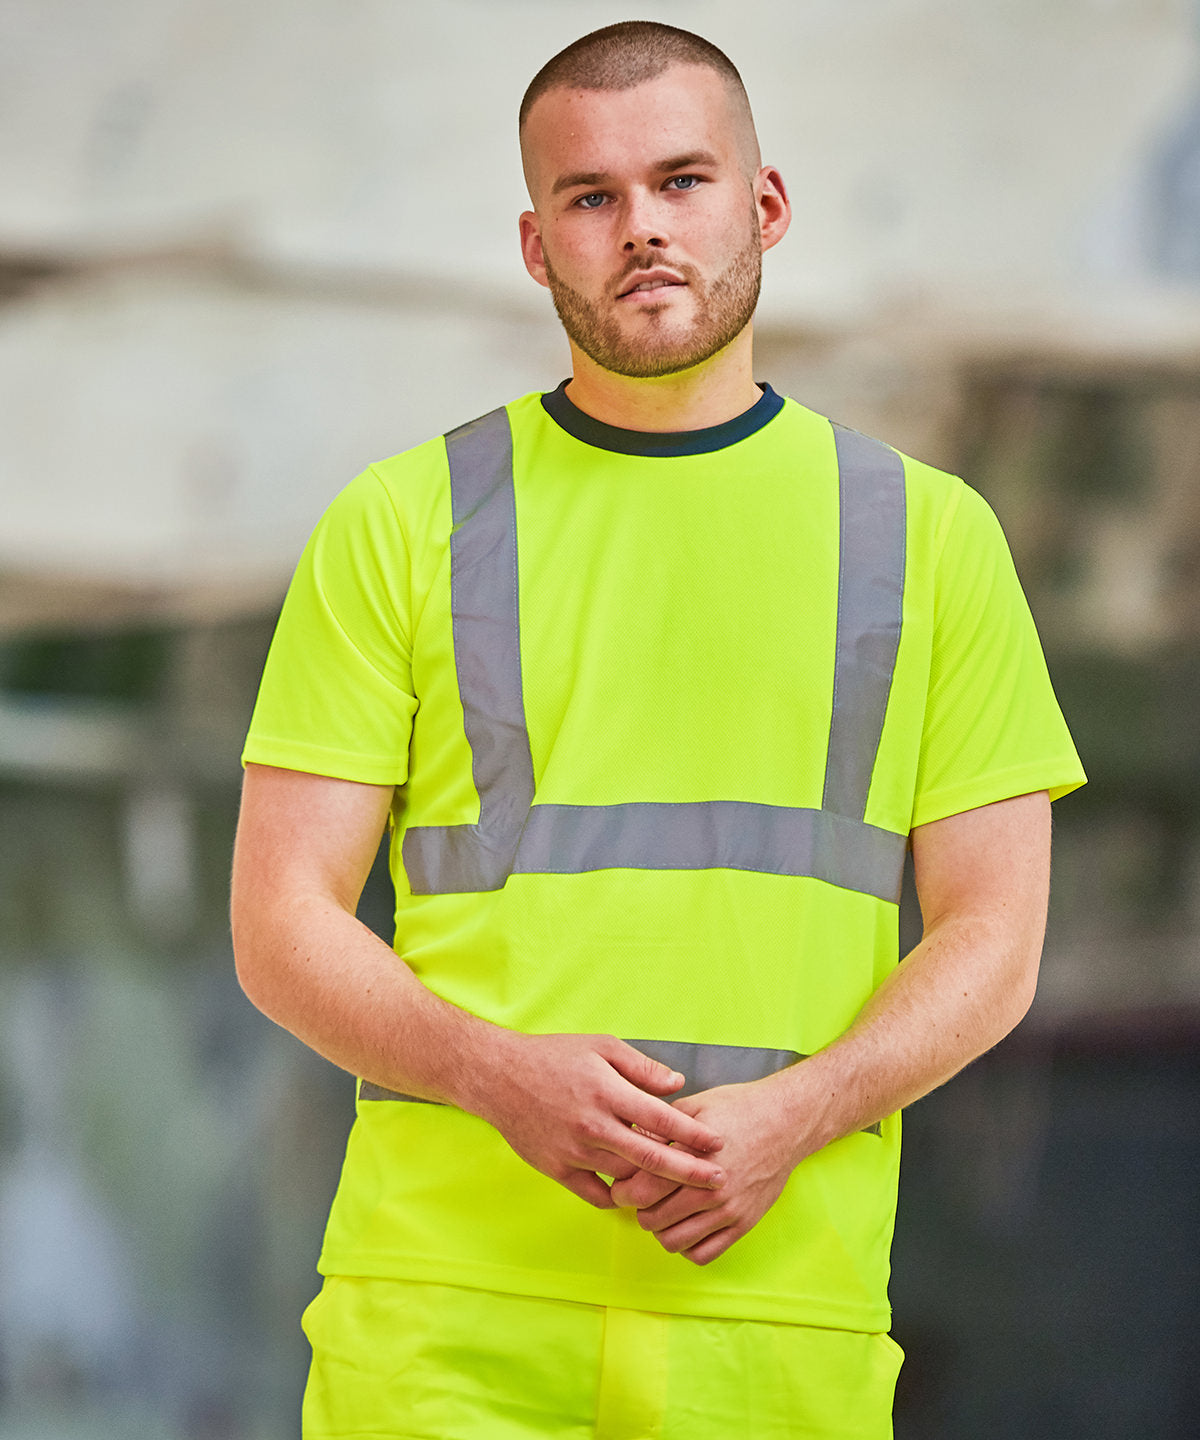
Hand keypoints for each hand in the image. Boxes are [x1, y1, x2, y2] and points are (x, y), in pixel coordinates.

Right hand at [471, 1032, 725, 1210]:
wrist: (498, 1076)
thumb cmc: (554, 1056)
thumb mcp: (602, 1046)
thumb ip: (642, 1067)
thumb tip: (678, 1084)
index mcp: (608, 1093)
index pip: (662, 1120)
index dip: (694, 1135)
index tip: (719, 1144)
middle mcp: (593, 1126)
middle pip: (652, 1158)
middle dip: (691, 1172)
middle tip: (720, 1181)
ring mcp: (574, 1152)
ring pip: (626, 1178)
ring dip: (655, 1185)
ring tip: (681, 1188)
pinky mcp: (557, 1169)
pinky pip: (595, 1195)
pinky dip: (617, 1197)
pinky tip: (633, 1192)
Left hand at [610, 1075, 803, 1264]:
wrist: (786, 1122)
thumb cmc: (739, 1108)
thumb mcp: (694, 1106)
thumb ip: (659, 1126)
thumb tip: (629, 1142)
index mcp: (693, 1157)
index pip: (642, 1190)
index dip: (623, 1191)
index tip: (623, 1185)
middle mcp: (710, 1189)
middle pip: (653, 1219)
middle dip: (640, 1209)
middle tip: (643, 1196)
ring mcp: (728, 1210)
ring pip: (674, 1241)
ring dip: (661, 1230)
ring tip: (664, 1211)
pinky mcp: (743, 1223)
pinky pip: (704, 1254)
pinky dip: (688, 1246)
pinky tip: (687, 1225)